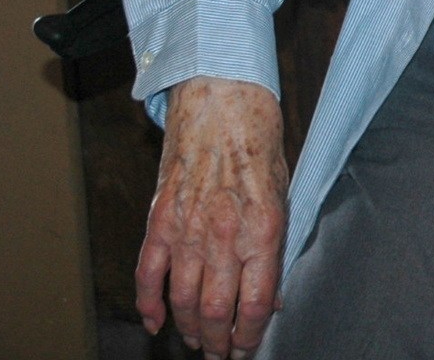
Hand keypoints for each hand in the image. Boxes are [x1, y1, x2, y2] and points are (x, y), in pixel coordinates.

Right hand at [136, 77, 288, 357]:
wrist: (221, 99)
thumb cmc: (258, 141)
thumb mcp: (284, 193)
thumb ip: (275, 244)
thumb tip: (271, 292)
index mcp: (262, 229)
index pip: (255, 303)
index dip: (251, 335)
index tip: (250, 347)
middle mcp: (223, 235)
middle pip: (217, 310)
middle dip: (221, 342)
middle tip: (223, 354)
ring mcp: (187, 229)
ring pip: (183, 299)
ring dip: (190, 329)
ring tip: (199, 343)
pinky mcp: (159, 219)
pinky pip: (149, 274)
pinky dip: (148, 304)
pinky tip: (155, 322)